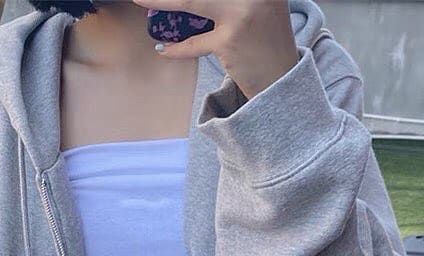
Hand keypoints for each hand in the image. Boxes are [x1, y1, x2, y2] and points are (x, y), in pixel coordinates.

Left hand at [131, 0, 298, 99]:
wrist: (281, 79)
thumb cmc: (265, 42)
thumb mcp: (258, 6)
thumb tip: (185, 3)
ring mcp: (242, 12)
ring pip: (191, 2)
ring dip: (162, 2)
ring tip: (142, 1)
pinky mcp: (230, 39)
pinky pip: (194, 42)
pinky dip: (177, 48)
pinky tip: (163, 49)